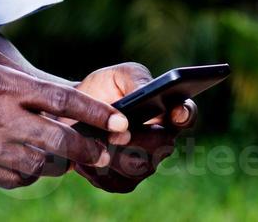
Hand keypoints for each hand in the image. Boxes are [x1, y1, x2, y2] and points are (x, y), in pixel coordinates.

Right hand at [0, 46, 128, 189]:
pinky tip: (32, 163)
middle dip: (89, 149)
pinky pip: (15, 178)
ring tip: (67, 157)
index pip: (62, 101)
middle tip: (104, 152)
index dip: (95, 114)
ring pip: (41, 165)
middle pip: (59, 140)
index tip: (118, 121)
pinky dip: (31, 173)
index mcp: (4, 85)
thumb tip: (52, 94)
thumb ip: (19, 74)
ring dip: (61, 162)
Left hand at [63, 61, 195, 193]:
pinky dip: (99, 167)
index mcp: (167, 112)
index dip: (185, 113)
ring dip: (116, 152)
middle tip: (121, 130)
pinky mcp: (122, 182)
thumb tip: (146, 91)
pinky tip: (87, 154)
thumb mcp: (118, 75)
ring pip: (137, 166)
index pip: (186, 114)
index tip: (177, 111)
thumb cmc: (102, 90)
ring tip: (98, 139)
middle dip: (141, 138)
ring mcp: (144, 164)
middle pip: (163, 146)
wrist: (71, 113)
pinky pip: (116, 180)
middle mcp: (161, 142)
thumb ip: (136, 78)